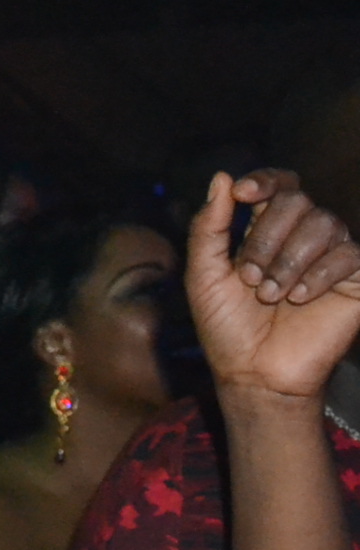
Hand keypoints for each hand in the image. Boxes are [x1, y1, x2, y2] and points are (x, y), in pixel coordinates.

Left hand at [188, 169, 359, 400]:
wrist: (253, 373)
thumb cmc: (226, 327)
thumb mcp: (204, 274)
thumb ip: (208, 227)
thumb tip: (222, 176)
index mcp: (266, 231)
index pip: (278, 185)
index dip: (264, 180)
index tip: (242, 193)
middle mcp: (301, 237)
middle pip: (296, 201)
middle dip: (266, 237)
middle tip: (250, 278)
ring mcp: (331, 256)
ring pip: (324, 223)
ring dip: (289, 260)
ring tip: (271, 296)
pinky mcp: (356, 279)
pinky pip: (349, 253)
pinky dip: (318, 274)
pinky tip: (300, 299)